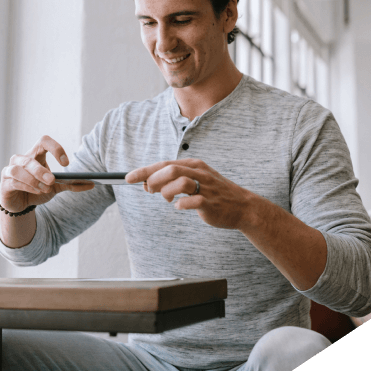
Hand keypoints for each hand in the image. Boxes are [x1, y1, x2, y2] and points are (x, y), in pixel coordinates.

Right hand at [0, 135, 93, 212]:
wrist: (20, 204)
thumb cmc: (37, 190)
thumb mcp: (56, 187)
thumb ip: (71, 184)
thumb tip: (92, 184)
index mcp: (35, 155)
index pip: (44, 141)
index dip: (55, 148)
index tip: (66, 163)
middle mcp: (21, 159)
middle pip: (30, 158)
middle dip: (41, 171)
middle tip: (52, 181)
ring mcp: (10, 170)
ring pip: (19, 169)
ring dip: (33, 180)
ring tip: (44, 189)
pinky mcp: (4, 183)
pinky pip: (13, 181)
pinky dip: (26, 186)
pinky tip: (35, 192)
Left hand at [125, 158, 256, 229]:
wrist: (242, 206)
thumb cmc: (214, 193)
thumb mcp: (195, 180)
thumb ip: (173, 181)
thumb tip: (148, 184)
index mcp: (193, 165)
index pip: (164, 163)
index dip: (144, 171)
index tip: (128, 178)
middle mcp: (199, 173)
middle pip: (170, 169)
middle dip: (153, 180)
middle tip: (149, 191)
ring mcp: (206, 187)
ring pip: (180, 182)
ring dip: (167, 192)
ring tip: (168, 200)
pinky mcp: (211, 203)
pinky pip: (192, 202)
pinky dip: (181, 205)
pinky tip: (180, 207)